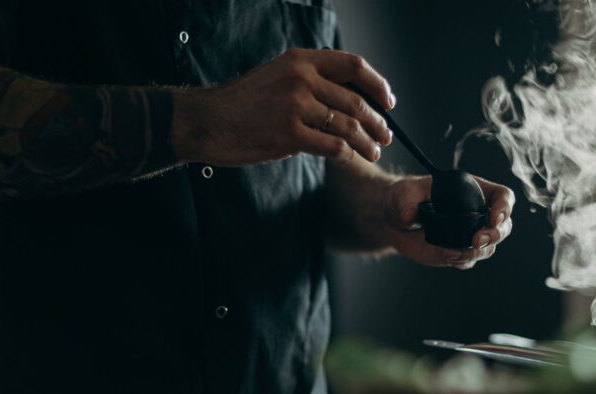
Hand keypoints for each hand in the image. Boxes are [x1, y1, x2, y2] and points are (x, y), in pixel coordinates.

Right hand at [170, 48, 395, 165]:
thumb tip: (349, 98)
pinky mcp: (289, 135)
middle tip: (386, 136)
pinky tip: (349, 158)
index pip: (353, 66)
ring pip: (349, 126)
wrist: (207, 120)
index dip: (377, 84)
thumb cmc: (243, 103)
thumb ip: (310, 81)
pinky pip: (333, 146)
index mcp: (301, 60)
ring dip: (367, 142)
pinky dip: (347, 154)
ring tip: (374, 152)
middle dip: (378, 122)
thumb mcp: (278, 76)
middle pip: (356, 101)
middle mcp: (301, 78)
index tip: (388, 101)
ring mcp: (296, 106)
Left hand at [383, 176, 514, 269]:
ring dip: (478, 252)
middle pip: (503, 226)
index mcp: (473, 191)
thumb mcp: (404, 192)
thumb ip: (407, 202)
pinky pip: (468, 260)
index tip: (494, 218)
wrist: (394, 221)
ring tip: (455, 253)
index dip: (505, 207)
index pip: (502, 197)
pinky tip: (448, 257)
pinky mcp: (457, 252)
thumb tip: (409, 217)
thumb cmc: (405, 197)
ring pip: (488, 247)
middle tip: (477, 241)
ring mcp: (469, 235)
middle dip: (495, 235)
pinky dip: (462, 261)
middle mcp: (476, 214)